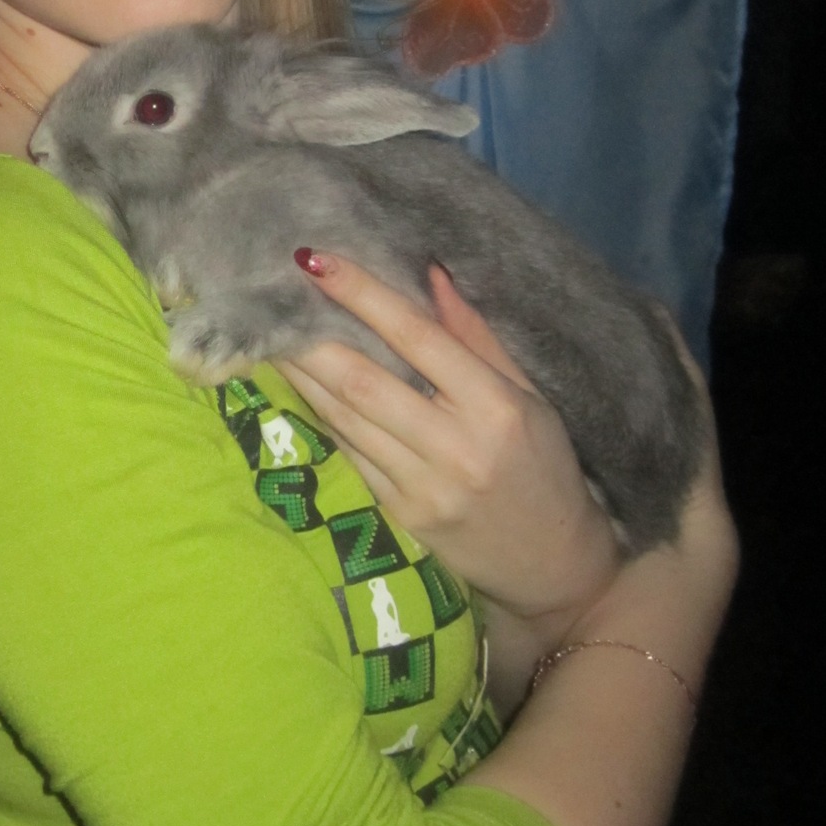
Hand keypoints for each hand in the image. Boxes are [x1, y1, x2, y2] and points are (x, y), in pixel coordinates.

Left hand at [273, 255, 619, 617]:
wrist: (554, 565)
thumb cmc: (546, 468)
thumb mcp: (529, 397)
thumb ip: (475, 336)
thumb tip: (430, 273)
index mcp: (494, 408)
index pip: (417, 338)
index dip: (363, 296)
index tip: (318, 260)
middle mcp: (455, 448)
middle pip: (364, 383)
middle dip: (311, 339)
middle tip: (272, 299)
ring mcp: (421, 488)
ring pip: (344, 420)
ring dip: (301, 375)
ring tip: (270, 335)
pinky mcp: (399, 517)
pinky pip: (349, 455)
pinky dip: (319, 416)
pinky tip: (297, 386)